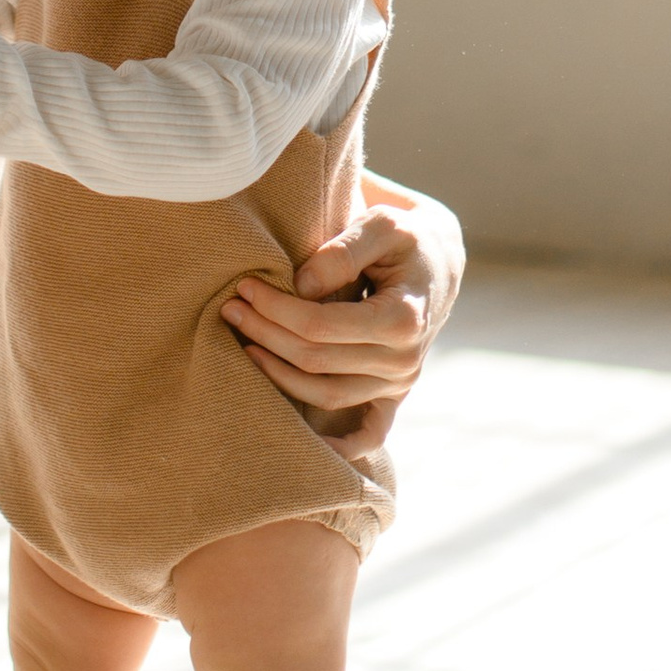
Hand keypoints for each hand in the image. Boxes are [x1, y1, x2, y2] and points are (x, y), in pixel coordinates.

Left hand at [222, 177, 463, 452]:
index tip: (245, 287)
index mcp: (402, 319)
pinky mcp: (394, 394)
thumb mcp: (384, 224)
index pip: (320, 326)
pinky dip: (338, 445)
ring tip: (244, 343)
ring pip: (325, 394)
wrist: (439, 262)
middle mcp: (404, 360)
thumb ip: (343, 252)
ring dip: (277, 373)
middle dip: (265, 334)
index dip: (276, 309)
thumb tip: (299, 286)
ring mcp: (400, 383)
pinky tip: (299, 440)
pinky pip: (368, 432)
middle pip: (315, 360)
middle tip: (231, 308)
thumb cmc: (406, 237)